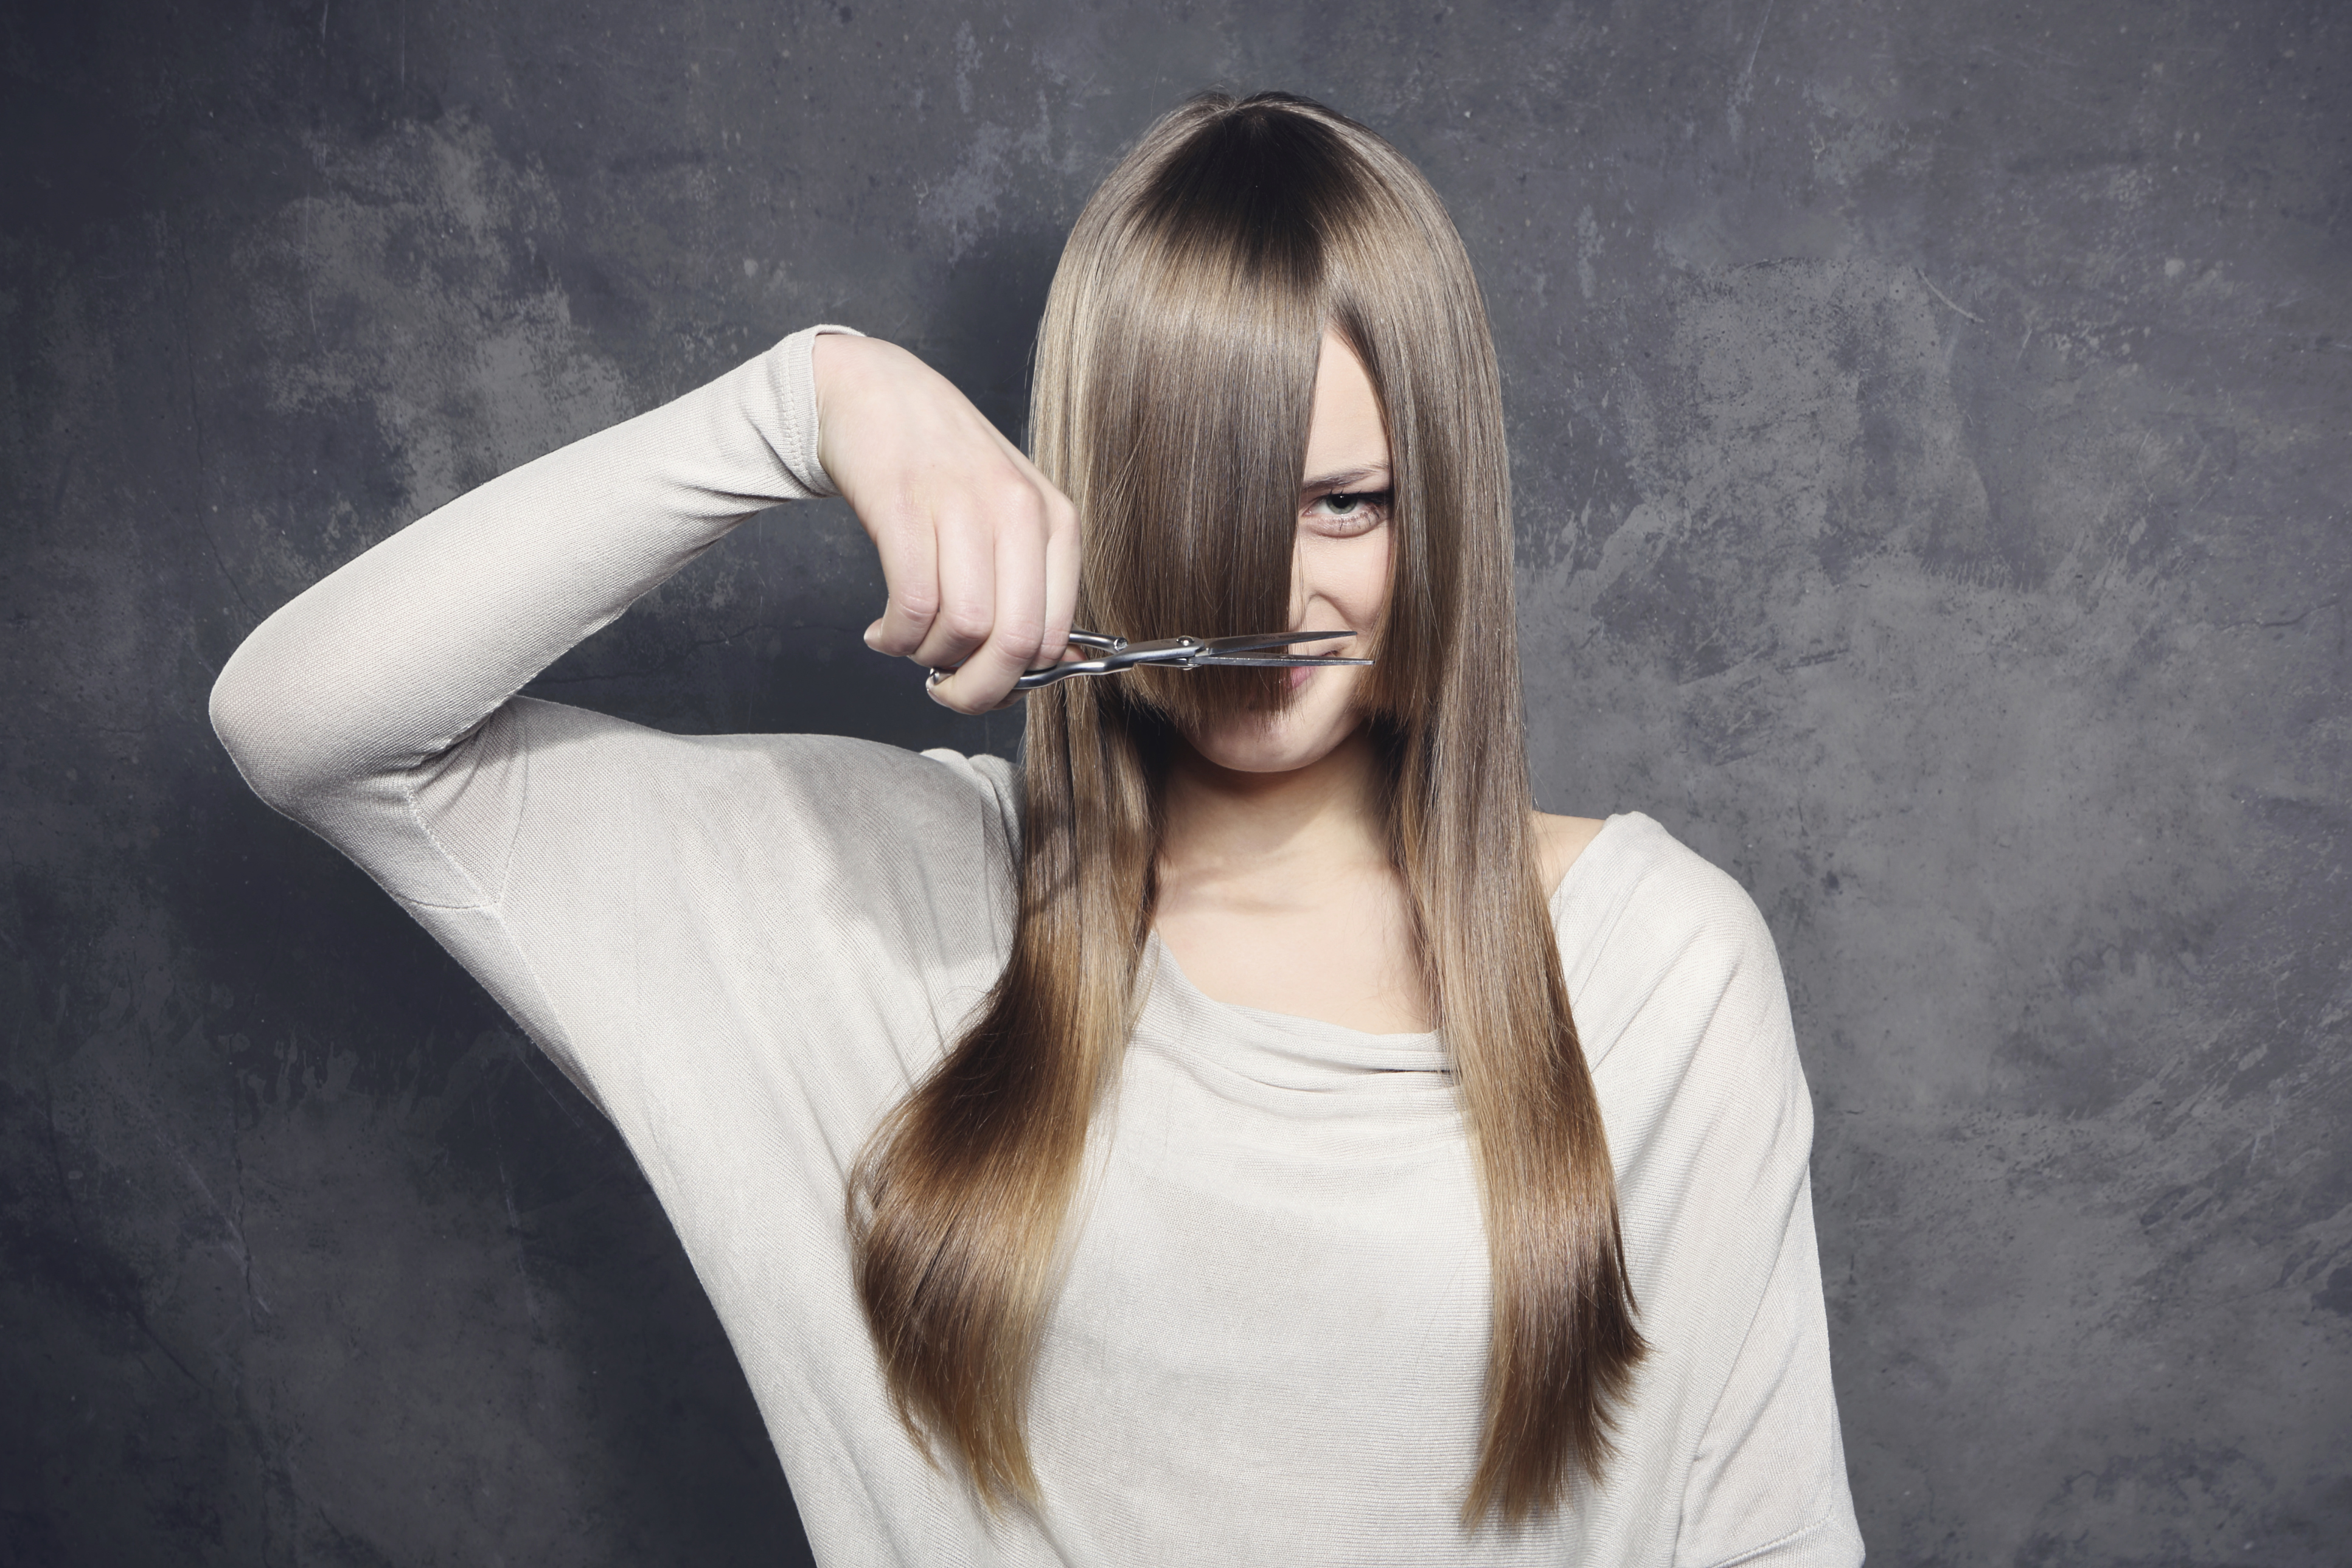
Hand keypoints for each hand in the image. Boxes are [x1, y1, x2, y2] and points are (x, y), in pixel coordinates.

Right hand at [812, 333, 1077, 713]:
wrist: (877, 392)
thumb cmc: (945, 466)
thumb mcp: (1008, 518)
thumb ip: (1034, 588)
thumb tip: (1056, 667)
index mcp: (1055, 520)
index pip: (1053, 636)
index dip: (1016, 682)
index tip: (983, 683)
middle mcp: (1018, 509)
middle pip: (1013, 642)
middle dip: (975, 689)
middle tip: (944, 689)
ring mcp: (962, 502)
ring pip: (962, 628)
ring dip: (927, 657)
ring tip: (907, 644)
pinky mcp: (904, 504)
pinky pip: (911, 604)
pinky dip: (894, 637)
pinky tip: (882, 632)